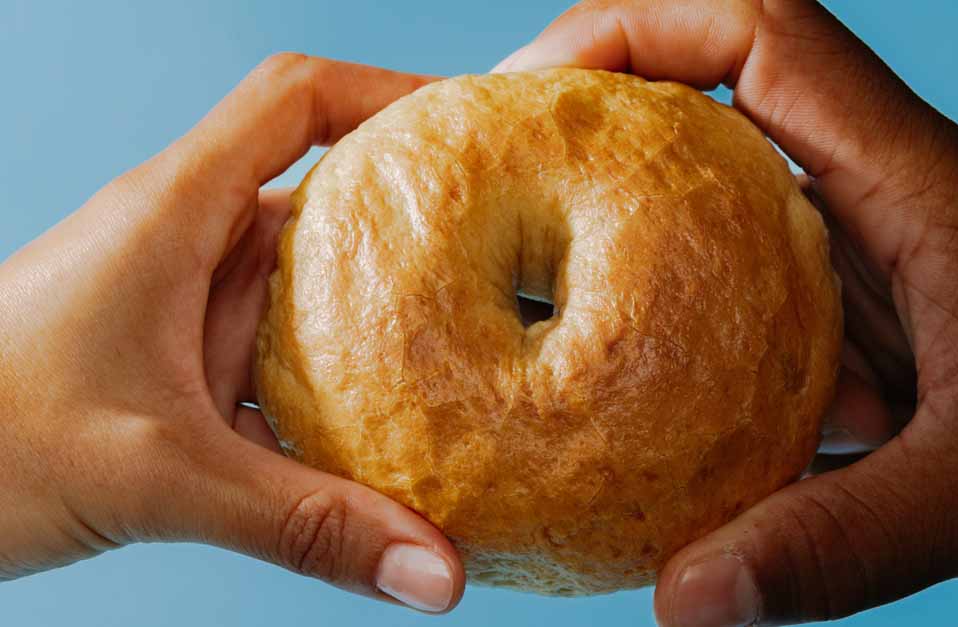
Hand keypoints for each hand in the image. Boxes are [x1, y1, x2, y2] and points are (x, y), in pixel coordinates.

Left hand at [0, 54, 464, 613]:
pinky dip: (340, 384)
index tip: (476, 128)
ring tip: (479, 343)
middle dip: (419, 218)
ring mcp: (184, 306)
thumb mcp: (158, 479)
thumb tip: (439, 572)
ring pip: (311, 286)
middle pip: (325, 192)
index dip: (390, 94)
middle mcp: (187, 244)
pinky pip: (284, 357)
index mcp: (175, 214)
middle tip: (514, 250)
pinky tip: (393, 432)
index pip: (295, 101)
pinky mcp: (179, 366)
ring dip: (384, 315)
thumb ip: (308, 525)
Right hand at [497, 1, 957, 624]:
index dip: (636, 30)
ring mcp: (900, 275)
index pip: (763, 37)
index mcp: (924, 187)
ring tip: (549, 305)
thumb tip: (681, 601)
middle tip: (499, 198)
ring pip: (743, 224)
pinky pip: (780, 321)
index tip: (532, 92)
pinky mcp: (908, 341)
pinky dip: (712, 352)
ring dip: (649, 252)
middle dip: (605, 137)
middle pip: (725, 114)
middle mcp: (899, 208)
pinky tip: (668, 424)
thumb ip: (835, 549)